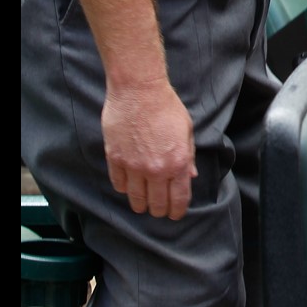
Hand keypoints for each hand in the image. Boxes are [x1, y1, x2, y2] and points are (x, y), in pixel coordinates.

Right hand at [102, 79, 197, 219]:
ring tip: (142, 206)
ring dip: (140, 205)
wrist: (139, 90)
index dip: (177, 211)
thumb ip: (188, 156)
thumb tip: (191, 176)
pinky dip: (123, 189)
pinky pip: (119, 184)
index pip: (179, 198)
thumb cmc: (167, 106)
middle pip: (157, 203)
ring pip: (136, 198)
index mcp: (178, 162)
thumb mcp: (187, 130)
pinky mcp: (115, 159)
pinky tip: (127, 188)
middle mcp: (156, 169)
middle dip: (159, 210)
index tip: (175, 215)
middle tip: (158, 211)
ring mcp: (134, 166)